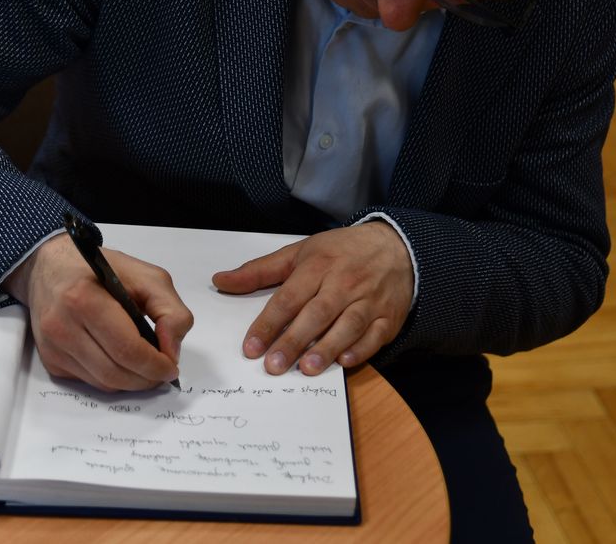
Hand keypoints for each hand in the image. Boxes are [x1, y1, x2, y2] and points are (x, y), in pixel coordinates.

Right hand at [2, 233, 193, 391]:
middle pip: (114, 373)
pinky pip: (88, 381)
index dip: (155, 365)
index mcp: (85, 298)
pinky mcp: (50, 359)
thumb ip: (170, 311)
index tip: (171, 367)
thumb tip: (171, 352)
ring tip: (144, 367)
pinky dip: (110, 378)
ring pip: (102, 383)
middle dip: (146, 379)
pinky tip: (118, 359)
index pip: (127, 349)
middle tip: (162, 372)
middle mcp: (62, 325)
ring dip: (130, 382)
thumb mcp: (146, 276)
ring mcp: (53, 346)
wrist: (49, 267)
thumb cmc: (99, 269)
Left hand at [211, 221, 411, 374]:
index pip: (288, 298)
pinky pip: (375, 335)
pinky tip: (344, 362)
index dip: (269, 324)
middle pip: (316, 314)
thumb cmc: (339, 252)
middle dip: (294, 341)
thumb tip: (220, 280)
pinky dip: (361, 349)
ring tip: (307, 369)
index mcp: (317, 265)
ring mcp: (368, 300)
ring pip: (347, 325)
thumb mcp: (298, 253)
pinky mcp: (388, 317)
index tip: (251, 348)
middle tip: (273, 366)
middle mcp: (343, 283)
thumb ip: (258, 271)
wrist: (395, 246)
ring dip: (327, 348)